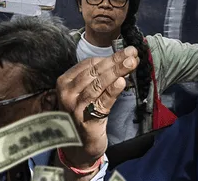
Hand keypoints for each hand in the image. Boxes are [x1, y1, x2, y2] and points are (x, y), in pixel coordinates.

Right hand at [56, 46, 138, 167]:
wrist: (79, 145)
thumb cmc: (85, 113)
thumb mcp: (87, 92)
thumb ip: (99, 76)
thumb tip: (121, 59)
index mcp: (65, 82)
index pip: (89, 64)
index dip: (109, 57)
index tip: (126, 52)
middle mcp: (67, 93)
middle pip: (95, 72)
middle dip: (116, 61)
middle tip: (133, 53)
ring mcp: (76, 107)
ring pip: (99, 84)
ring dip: (117, 71)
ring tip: (132, 63)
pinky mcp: (87, 120)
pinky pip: (102, 102)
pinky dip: (113, 91)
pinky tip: (122, 82)